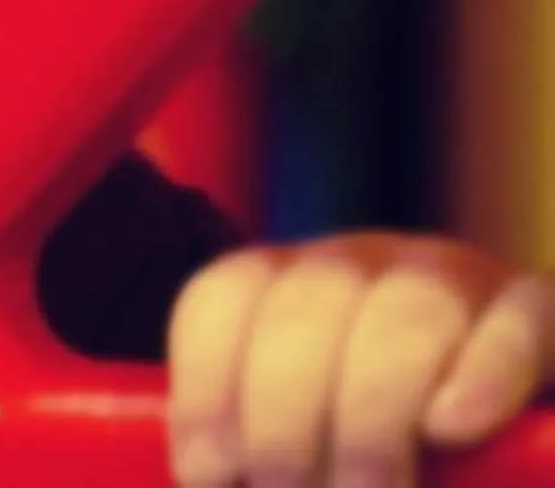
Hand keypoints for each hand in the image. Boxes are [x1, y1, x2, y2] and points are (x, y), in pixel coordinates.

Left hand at [169, 233, 550, 485]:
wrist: (473, 413)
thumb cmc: (371, 443)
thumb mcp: (307, 435)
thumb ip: (265, 448)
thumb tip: (216, 480)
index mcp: (288, 283)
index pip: (225, 296)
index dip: (207, 388)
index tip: (207, 473)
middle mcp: (365, 262)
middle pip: (308, 306)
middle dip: (285, 417)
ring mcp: (456, 275)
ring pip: (408, 309)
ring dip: (373, 412)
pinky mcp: (538, 308)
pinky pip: (515, 326)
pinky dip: (482, 378)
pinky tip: (449, 428)